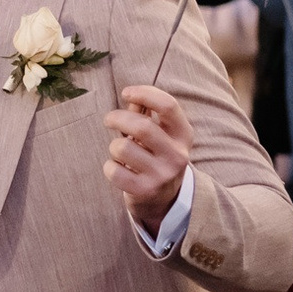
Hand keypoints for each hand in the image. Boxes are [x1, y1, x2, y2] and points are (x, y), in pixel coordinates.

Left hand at [104, 83, 193, 227]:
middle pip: (141, 126)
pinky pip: (114, 170)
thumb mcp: (160, 133)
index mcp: (183, 135)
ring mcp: (162, 175)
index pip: (168, 105)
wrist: (164, 198)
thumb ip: (145, 113)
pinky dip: (109, 166)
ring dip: (114, 146)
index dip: (144, 93)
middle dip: (117, 118)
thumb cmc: (156, 154)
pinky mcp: (145, 191)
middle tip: (109, 120)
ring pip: (123, 148)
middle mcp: (177, 155)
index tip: (126, 93)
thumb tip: (131, 97)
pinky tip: (118, 168)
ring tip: (119, 151)